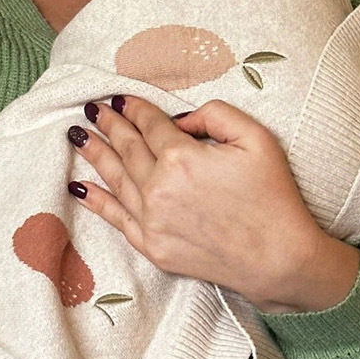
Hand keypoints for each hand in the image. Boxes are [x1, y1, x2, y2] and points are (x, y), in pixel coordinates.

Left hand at [68, 95, 359, 313]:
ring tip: (79, 135)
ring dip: (95, 154)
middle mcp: (158, 187)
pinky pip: (116, 218)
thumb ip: (215, 114)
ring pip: (115, 179)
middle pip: (126, 148)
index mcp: (181, 157)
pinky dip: (96, 200)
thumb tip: (180, 119)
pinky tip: (80, 186)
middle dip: (109, 125)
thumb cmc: (273, 197)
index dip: (133, 108)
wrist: (280, 260)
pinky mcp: (153, 248)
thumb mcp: (256, 138)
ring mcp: (152, 221)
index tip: (120, 98)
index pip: (148, 124)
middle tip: (92, 109)